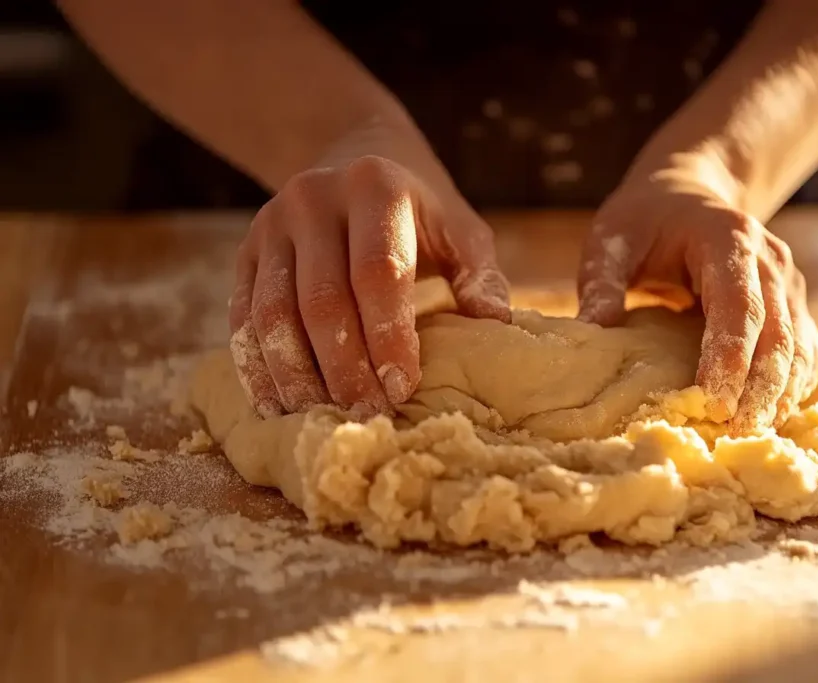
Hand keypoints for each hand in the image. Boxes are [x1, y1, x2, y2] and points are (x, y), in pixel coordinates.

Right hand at [229, 123, 509, 418]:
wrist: (352, 156)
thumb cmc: (420, 211)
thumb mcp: (460, 227)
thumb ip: (479, 274)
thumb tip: (495, 324)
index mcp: (375, 187)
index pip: (377, 272)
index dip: (388, 336)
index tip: (401, 389)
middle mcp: (314, 199)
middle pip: (322, 299)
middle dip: (344, 367)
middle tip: (366, 415)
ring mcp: (272, 224)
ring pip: (272, 313)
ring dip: (296, 374)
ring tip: (322, 418)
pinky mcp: (246, 251)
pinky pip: (242, 317)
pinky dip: (256, 366)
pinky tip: (277, 405)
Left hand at [576, 162, 817, 429]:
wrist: (688, 193)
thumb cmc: (644, 220)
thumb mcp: (611, 239)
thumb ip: (600, 281)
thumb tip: (591, 329)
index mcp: (727, 239)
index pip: (738, 306)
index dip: (731, 356)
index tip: (715, 403)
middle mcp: (770, 261)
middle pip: (778, 332)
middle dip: (762, 387)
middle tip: (738, 435)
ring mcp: (788, 283)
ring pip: (799, 346)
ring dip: (781, 393)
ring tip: (755, 435)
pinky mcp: (792, 304)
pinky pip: (804, 350)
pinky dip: (792, 385)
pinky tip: (772, 416)